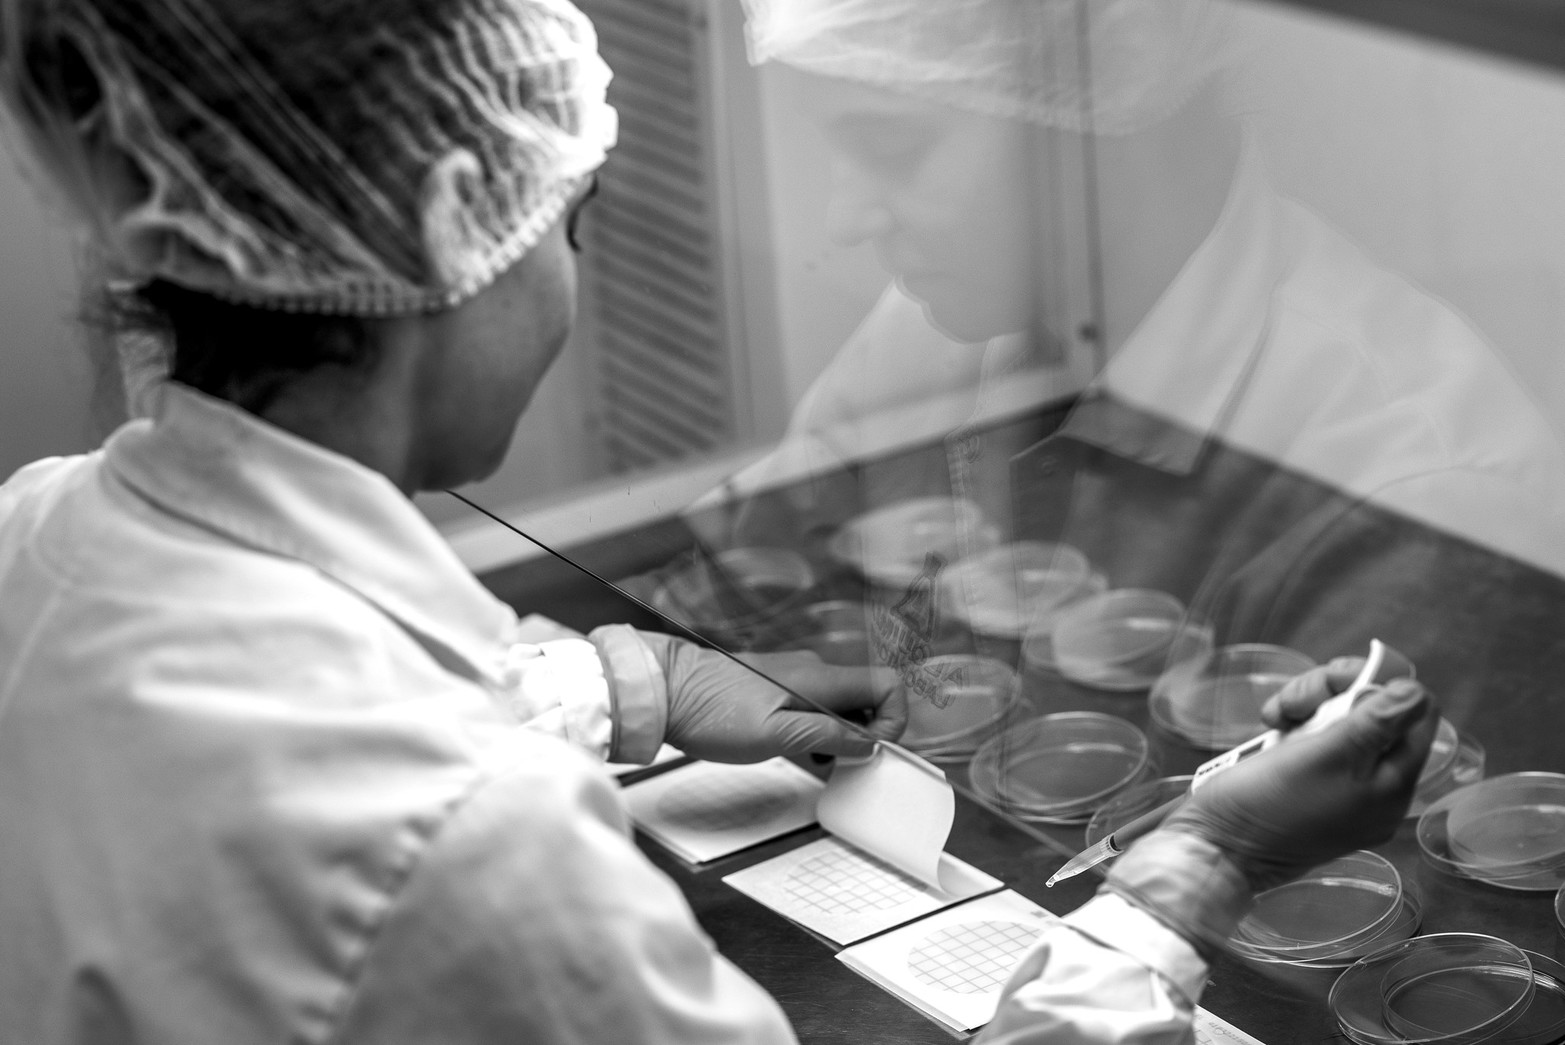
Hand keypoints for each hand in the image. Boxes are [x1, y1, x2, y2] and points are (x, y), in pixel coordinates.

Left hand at [646, 634, 905, 762]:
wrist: (665, 691)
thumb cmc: (714, 713)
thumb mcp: (775, 735)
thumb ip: (827, 735)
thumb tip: (869, 742)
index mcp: (820, 678)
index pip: (888, 684)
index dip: (894, 719)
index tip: (873, 749)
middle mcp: (814, 670)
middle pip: (868, 695)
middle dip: (868, 731)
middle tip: (844, 762)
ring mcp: (795, 676)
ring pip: (842, 702)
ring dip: (843, 733)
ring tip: (818, 759)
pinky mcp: (778, 687)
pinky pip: (817, 704)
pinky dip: (820, 728)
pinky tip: (799, 748)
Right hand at [1162, 665, 1437, 892]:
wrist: (1217, 848)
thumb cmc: (1268, 803)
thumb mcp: (1323, 756)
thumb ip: (1374, 723)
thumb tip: (1418, 692)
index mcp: (1393, 786)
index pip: (1416, 715)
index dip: (1381, 686)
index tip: (1338, 683)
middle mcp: (1377, 787)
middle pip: (1376, 711)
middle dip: (1334, 693)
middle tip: (1295, 702)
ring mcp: (1343, 785)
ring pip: (1342, 718)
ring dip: (1308, 704)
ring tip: (1277, 716)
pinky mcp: (1311, 782)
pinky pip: (1317, 738)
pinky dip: (1295, 724)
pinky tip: (1271, 726)